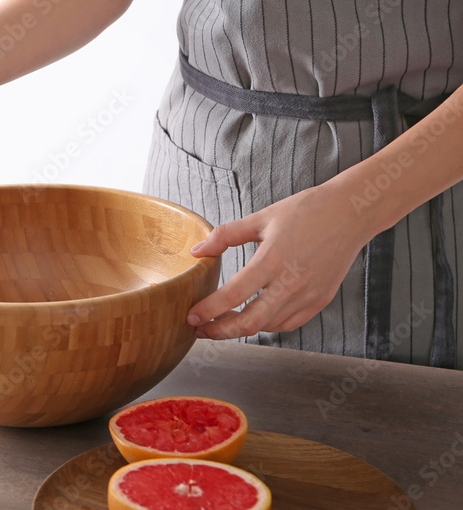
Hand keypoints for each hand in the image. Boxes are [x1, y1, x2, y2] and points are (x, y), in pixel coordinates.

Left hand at [187, 184, 371, 338]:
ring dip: (242, 329)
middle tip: (200, 330)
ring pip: (268, 326)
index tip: (191, 317)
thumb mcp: (261, 218)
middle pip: (250, 322)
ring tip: (222, 324)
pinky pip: (288, 323)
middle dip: (220, 331)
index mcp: (272, 260)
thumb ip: (225, 236)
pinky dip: (267, 326)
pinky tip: (253, 318)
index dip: (209, 311)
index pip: (233, 295)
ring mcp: (308, 295)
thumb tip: (196, 251)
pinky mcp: (320, 301)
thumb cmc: (306, 211)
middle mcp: (291, 283)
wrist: (351, 213)